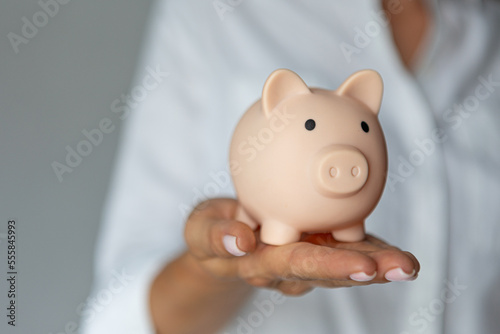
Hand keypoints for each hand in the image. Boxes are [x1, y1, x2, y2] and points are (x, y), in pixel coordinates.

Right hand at [184, 198, 419, 295]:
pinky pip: (347, 250)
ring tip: (408, 265)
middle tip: (403, 268)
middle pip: (330, 270)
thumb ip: (214, 235)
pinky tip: (398, 255)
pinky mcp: (318, 247)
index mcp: (262, 263)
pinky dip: (373, 251)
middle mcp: (289, 269)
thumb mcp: (200, 230)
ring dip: (378, 265)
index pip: (295, 264)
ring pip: (344, 264)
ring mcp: (306, 260)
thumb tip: (240, 240)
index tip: (363, 267)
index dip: (329, 265)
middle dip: (367, 271)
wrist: (226, 241)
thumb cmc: (212, 234)